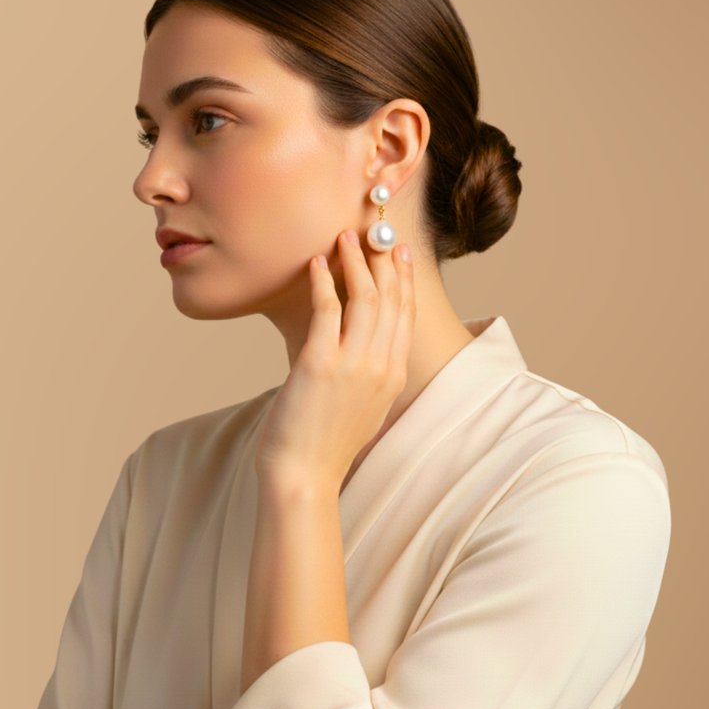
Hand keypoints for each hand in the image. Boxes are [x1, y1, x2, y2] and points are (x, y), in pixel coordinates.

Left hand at [254, 229, 414, 487]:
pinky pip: (326, 310)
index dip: (403, 279)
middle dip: (384, 259)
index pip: (405, 314)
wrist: (304, 477)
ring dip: (355, 262)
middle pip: (391, 299)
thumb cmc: (323, 446)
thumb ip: (367, 376)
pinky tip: (316, 263)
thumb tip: (358, 352)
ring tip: (344, 236)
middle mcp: (381, 366)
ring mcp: (354, 364)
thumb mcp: (361, 408)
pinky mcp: (321, 364)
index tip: (399, 252)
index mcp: (393, 375)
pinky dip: (323, 282)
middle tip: (375, 230)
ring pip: (365, 298)